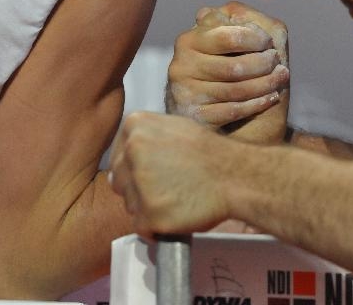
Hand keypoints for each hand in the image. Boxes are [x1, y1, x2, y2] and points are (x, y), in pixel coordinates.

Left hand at [108, 112, 234, 236]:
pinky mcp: (148, 212)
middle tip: (169, 188)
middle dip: (139, 188)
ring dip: (148, 208)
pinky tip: (175, 215)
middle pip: (120, 180)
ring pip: (129, 204)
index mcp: (134, 125)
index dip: (137, 169)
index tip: (159, 172)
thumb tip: (125, 156)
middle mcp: (131, 150)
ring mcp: (138, 182)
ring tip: (176, 199)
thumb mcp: (174, 127)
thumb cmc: (209, 152)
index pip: (119, 156)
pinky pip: (141, 226)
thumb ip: (145, 138)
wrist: (234, 175)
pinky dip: (156, 227)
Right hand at [166, 1, 289, 143]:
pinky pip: (232, 110)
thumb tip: (234, 15)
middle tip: (279, 64)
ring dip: (266, 84)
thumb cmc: (229, 64)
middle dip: (264, 64)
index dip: (255, 38)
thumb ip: (239, 19)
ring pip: (235, 90)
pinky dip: (257, 104)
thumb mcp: (232, 37)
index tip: (270, 43)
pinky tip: (271, 97)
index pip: (228, 36)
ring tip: (281, 78)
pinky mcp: (194, 118)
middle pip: (234, 67)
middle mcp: (181, 66)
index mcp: (189, 40)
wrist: (216, 109)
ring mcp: (185, 94)